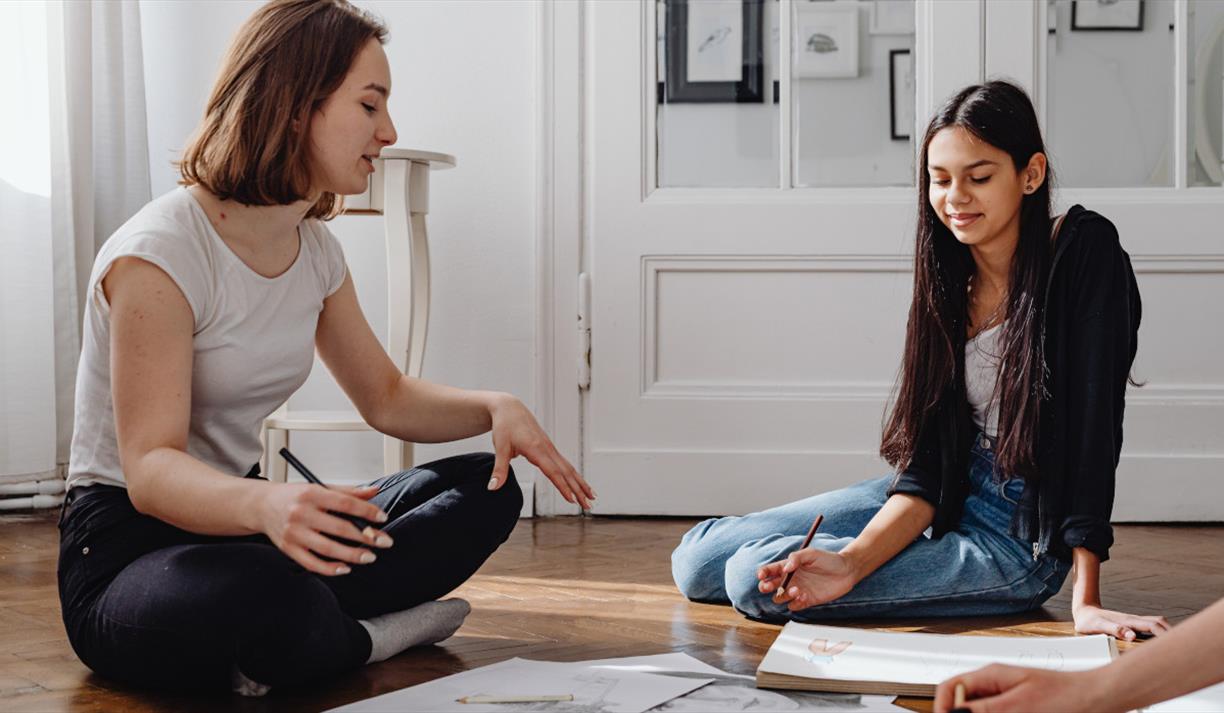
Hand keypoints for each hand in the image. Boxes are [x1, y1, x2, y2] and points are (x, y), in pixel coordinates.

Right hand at [258, 482, 393, 575]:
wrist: (261, 505)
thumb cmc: (294, 497)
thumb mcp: (320, 487)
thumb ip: (348, 491)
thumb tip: (374, 492)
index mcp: (312, 494)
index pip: (345, 503)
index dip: (367, 511)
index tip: (382, 518)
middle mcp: (301, 513)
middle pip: (339, 527)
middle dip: (365, 536)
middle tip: (383, 541)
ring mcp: (294, 533)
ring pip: (327, 548)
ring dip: (351, 555)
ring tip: (369, 556)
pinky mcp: (288, 549)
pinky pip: (311, 563)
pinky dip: (330, 568)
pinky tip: (345, 568)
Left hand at [487, 394, 595, 508]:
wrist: (510, 408)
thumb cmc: (505, 425)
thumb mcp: (500, 447)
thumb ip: (499, 470)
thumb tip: (493, 488)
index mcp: (536, 449)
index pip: (553, 471)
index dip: (562, 486)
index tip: (571, 500)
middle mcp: (547, 448)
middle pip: (567, 472)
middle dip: (578, 489)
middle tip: (588, 505)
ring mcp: (550, 448)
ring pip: (569, 468)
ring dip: (580, 483)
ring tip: (591, 497)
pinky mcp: (550, 448)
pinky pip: (565, 464)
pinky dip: (574, 475)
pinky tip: (578, 483)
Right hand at [756, 548, 857, 610]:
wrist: (847, 571)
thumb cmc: (828, 559)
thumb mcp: (811, 553)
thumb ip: (796, 558)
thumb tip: (785, 568)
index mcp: (788, 566)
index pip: (770, 570)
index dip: (763, 573)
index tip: (762, 575)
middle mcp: (790, 579)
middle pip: (770, 586)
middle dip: (766, 587)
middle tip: (769, 586)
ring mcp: (798, 590)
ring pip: (780, 598)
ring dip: (784, 595)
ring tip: (796, 589)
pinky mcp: (807, 601)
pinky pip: (793, 606)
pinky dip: (795, 603)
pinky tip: (804, 596)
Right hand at [935, 665, 1110, 712]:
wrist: (1099, 700)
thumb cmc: (1067, 697)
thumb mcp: (1019, 706)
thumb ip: (983, 709)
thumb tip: (952, 712)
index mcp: (990, 675)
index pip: (949, 688)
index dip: (942, 708)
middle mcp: (994, 685)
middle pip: (962, 703)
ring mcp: (1006, 698)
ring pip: (980, 710)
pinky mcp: (1018, 709)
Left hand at [1073, 603, 1170, 640]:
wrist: (1084, 612)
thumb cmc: (1089, 621)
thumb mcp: (1098, 626)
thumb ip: (1115, 629)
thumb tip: (1132, 636)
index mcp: (1129, 621)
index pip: (1153, 626)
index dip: (1165, 634)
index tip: (1175, 644)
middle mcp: (1134, 620)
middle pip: (1160, 622)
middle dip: (1172, 631)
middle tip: (1183, 645)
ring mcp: (1133, 621)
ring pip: (1156, 623)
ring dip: (1167, 631)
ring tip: (1176, 644)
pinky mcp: (1132, 624)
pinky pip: (1150, 626)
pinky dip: (1160, 631)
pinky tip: (1161, 641)